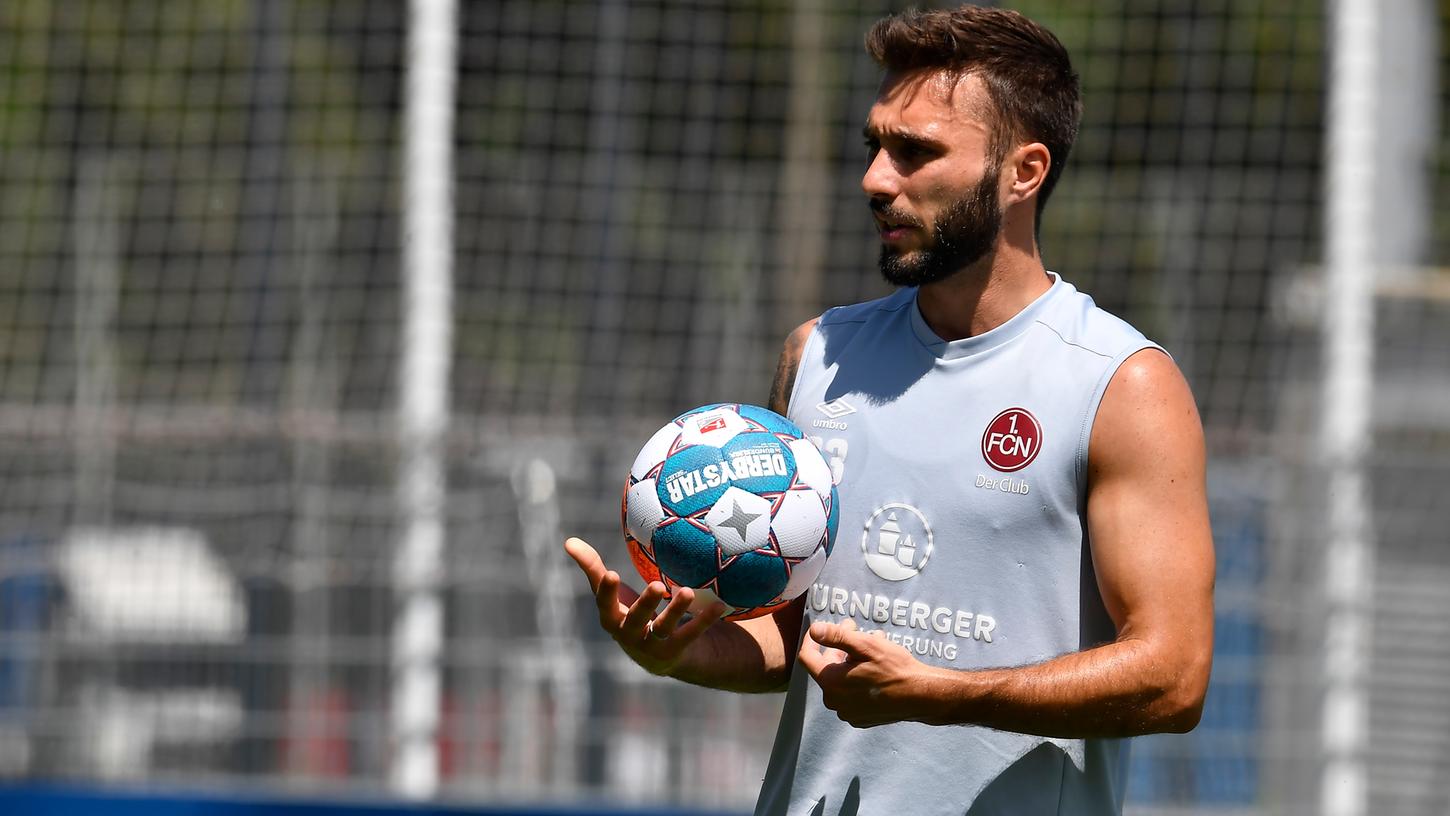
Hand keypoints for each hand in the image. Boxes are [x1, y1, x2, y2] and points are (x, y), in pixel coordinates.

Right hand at [564, 537, 727, 675]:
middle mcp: (629, 635)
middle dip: (645, 604)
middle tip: (657, 585)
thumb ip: (592, 569)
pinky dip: (703, 621)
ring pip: (664, 628)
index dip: (606, 592)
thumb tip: (568, 541)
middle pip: (636, 620)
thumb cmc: (630, 614)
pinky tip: (718, 605)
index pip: (605, 605)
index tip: (611, 574)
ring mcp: (652, 646)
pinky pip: (690, 635)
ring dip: (676, 611)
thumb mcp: (612, 594)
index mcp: (612, 618)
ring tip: (689, 592)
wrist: (658, 654)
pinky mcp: (674, 652)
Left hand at [797, 618, 933, 727]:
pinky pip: (851, 694)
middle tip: (854, 627)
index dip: (810, 639)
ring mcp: (847, 712)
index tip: (820, 628)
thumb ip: (836, 636)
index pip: (807, 658)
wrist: (920, 696)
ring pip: (841, 679)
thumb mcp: (866, 646)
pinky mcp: (860, 718)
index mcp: (831, 683)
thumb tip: (814, 629)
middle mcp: (834, 701)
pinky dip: (858, 679)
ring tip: (871, 643)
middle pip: (827, 667)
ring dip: (851, 660)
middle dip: (838, 646)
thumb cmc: (894, 669)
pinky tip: (875, 668)